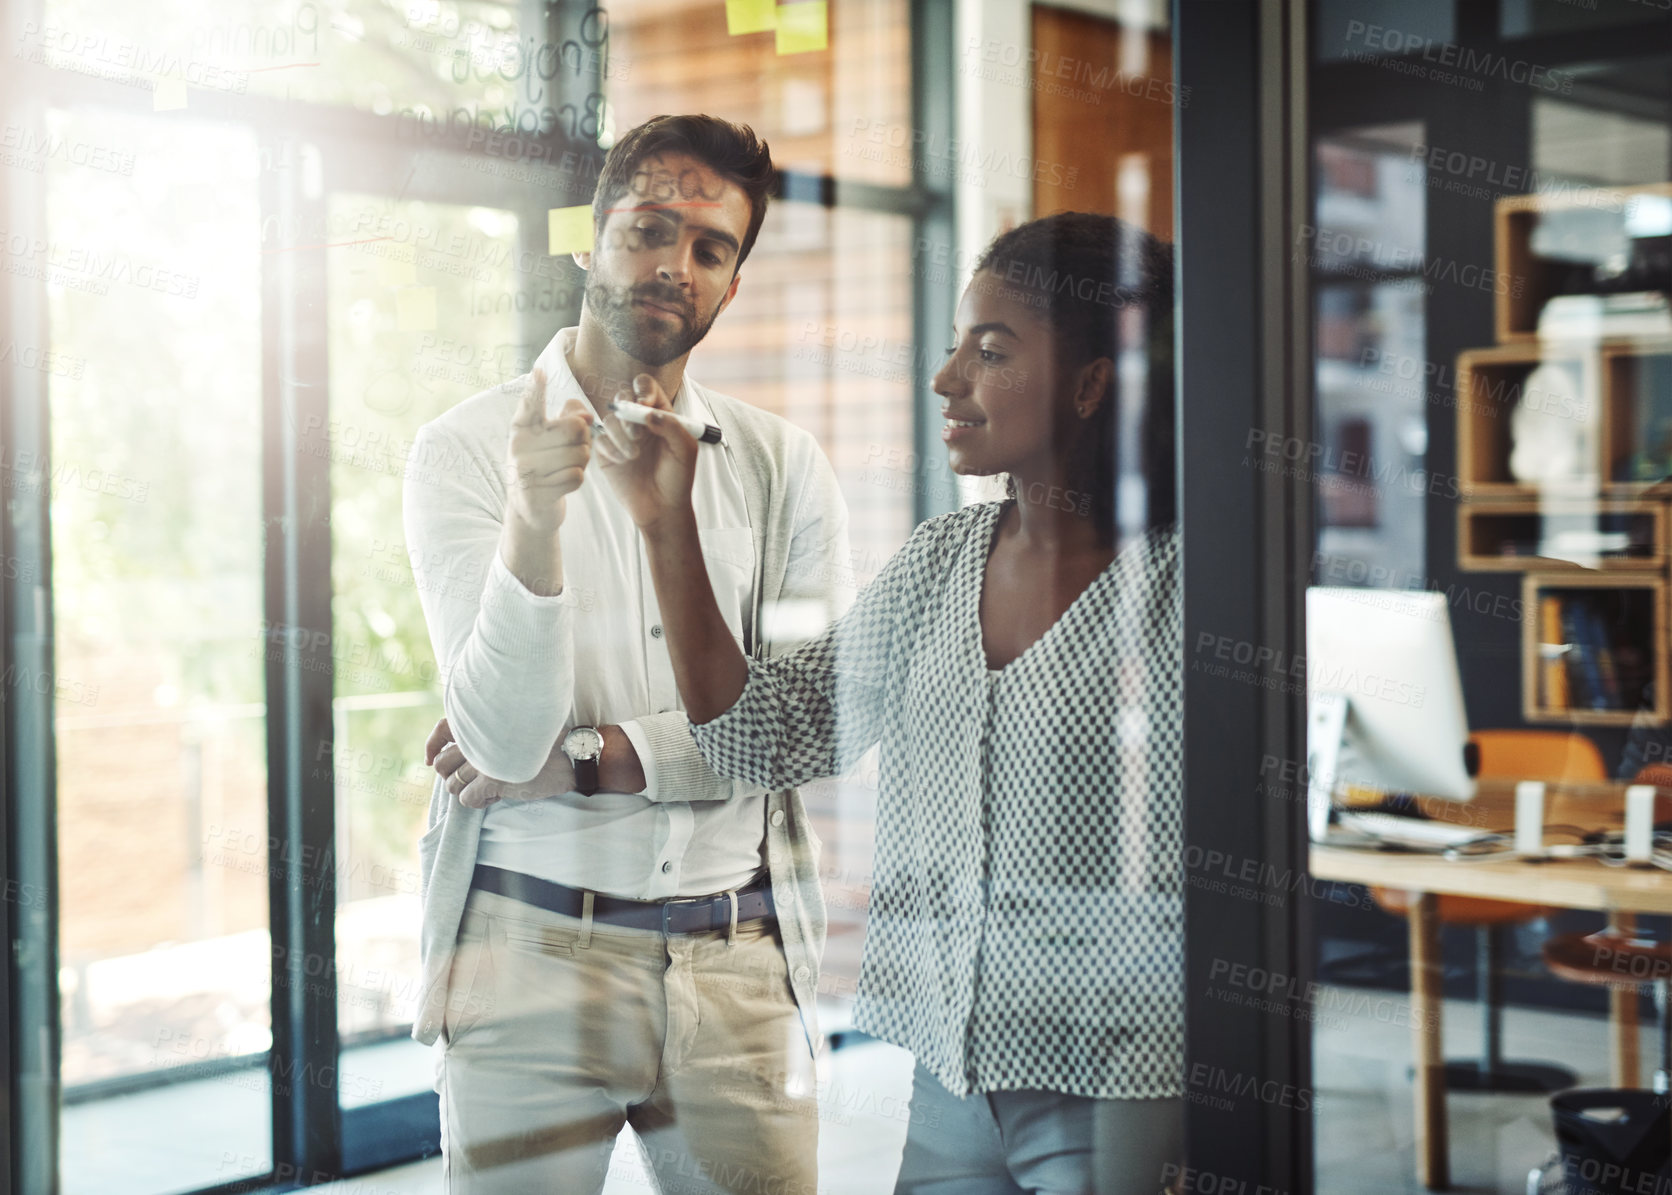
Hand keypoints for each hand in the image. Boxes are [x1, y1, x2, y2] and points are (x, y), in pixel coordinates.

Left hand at [426, 716, 575, 808]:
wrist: (571, 756)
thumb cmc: (548, 743)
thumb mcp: (517, 729)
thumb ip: (490, 733)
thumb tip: (463, 753)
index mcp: (484, 723)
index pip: (443, 728)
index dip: (432, 745)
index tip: (431, 760)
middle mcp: (480, 740)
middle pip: (442, 764)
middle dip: (451, 776)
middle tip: (471, 780)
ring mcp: (484, 760)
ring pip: (452, 784)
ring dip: (467, 791)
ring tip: (487, 789)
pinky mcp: (492, 780)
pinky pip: (467, 799)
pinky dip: (478, 802)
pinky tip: (494, 797)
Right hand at [504, 367, 592, 535]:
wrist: (531, 507)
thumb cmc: (547, 463)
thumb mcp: (555, 437)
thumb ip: (571, 417)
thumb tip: (586, 417)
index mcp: (522, 427)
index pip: (530, 404)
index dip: (536, 388)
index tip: (539, 371)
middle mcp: (519, 445)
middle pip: (575, 429)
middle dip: (585, 441)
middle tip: (575, 450)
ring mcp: (524, 470)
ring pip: (579, 456)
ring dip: (582, 464)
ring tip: (565, 468)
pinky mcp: (534, 493)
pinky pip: (575, 477)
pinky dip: (576, 481)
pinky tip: (561, 484)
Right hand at [594, 374, 698, 532]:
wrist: (662, 508)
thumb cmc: (678, 478)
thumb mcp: (685, 450)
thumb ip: (672, 425)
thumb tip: (647, 411)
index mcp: (660, 415)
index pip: (647, 386)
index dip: (643, 389)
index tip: (646, 403)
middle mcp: (638, 422)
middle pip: (623, 397)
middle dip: (629, 412)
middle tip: (638, 434)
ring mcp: (621, 436)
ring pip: (610, 418)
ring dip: (621, 433)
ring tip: (634, 455)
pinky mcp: (607, 453)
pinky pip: (600, 439)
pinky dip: (610, 447)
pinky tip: (622, 461)